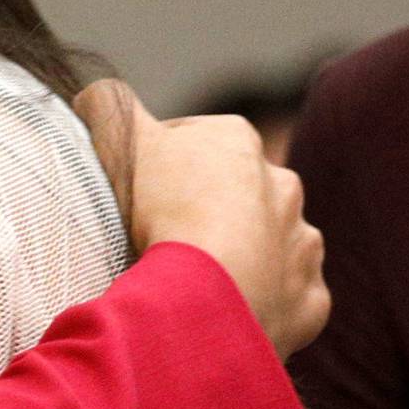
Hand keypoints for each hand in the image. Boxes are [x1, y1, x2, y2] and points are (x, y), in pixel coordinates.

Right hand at [74, 82, 328, 359]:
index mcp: (239, 142)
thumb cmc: (166, 210)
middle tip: (171, 243)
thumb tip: (96, 94)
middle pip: (241, 195)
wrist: (208, 292)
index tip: (142, 196)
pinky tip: (232, 315)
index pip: (198, 143)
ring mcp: (302, 244)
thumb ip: (109, 107)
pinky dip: (267, 307)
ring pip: (274, 247)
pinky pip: (291, 300)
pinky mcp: (312, 298)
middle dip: (214, 213)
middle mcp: (283, 186)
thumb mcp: (124, 142)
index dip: (165, 168)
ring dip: (247, 260)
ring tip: (203, 285)